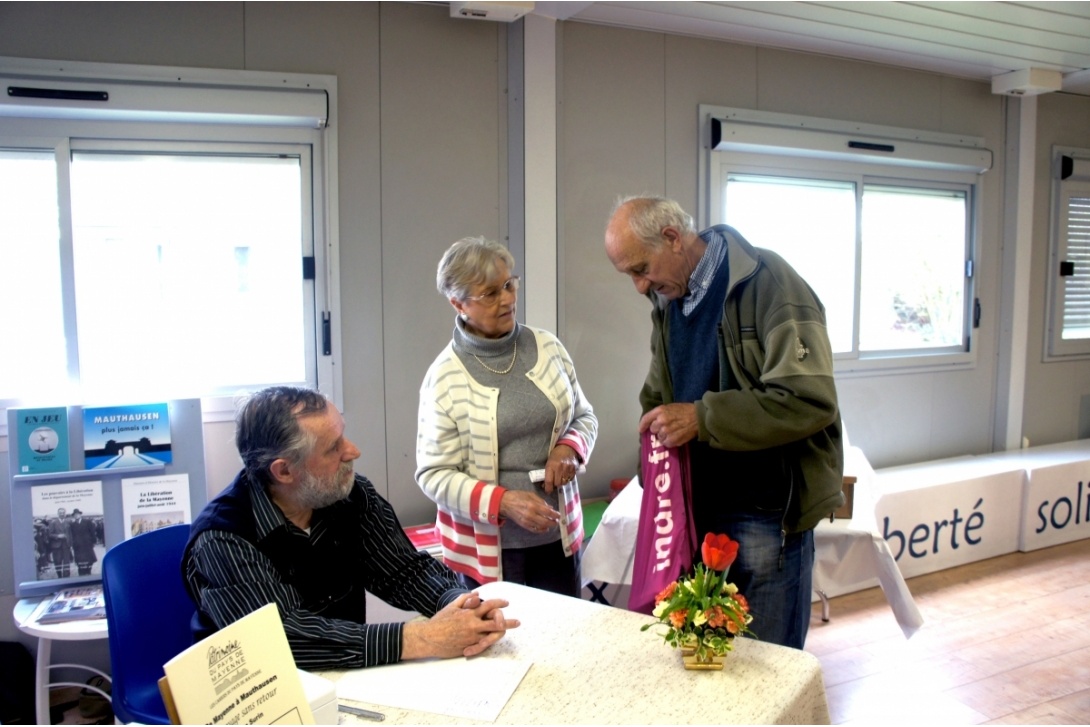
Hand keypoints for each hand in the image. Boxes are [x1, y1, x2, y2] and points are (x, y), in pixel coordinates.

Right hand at [401, 592, 519, 658]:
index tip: (506, 603)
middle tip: (518, 622)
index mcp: (469, 613)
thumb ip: (465, 599)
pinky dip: (490, 642)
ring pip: (492, 635)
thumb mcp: (451, 606)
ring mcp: (472, 638)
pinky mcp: (469, 648)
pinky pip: (483, 646)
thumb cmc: (439, 621)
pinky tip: (495, 641)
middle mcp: (473, 625)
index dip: (499, 603)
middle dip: (508, 622)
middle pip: (496, 622)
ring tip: (510, 633)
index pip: (488, 605)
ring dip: (502, 633)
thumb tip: (477, 594)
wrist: (429, 638)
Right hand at [500, 490, 560, 532]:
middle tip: (557, 521)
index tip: (559, 515)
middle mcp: (530, 514)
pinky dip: (541, 530)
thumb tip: (550, 507)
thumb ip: (541, 501)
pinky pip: (534, 530)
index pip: (548, 512)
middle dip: (553, 522)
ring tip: (552, 524)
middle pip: (545, 521)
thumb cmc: (518, 496)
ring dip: (548, 526)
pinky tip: (545, 529)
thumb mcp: (531, 494)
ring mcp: (527, 521)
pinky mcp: (523, 525)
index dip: (555, 514)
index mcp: (533, 505)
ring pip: (540, 527)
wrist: (505, 503)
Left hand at [543, 444, 579, 493]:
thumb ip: (547, 473)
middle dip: (555, 485)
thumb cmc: (556, 455)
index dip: (548, 488)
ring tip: (560, 478)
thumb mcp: (549, 462)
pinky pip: (570, 479)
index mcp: (551, 465)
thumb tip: (544, 485)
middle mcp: (560, 467)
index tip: (547, 491)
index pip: (549, 481)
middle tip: (553, 482)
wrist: (567, 447)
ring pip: (564, 482)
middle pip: (557, 483)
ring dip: (561, 482)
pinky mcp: (574, 469)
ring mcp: (568, 469)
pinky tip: (565, 475)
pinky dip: (567, 479)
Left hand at [638, 403, 698, 447]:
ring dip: (664, 436)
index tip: (641, 430)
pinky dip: (669, 442)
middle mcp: (661, 421)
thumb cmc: (685, 410)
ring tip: (672, 432)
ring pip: (659, 438)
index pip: (646, 419)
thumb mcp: (670, 407)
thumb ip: (660, 414)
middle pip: (652, 429)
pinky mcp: (673, 439)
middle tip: (666, 427)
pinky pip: (666, 444)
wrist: (699, 417)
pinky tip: (676, 437)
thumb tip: (651, 423)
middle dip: (657, 429)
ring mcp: (667, 431)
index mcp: (660, 411)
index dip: (642, 425)